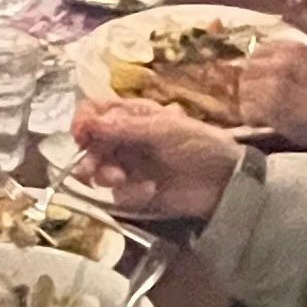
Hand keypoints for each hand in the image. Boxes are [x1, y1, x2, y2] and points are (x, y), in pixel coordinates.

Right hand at [70, 97, 243, 222]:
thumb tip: (87, 124)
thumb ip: (123, 128)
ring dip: (106, 175)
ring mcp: (130, 166)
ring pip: (99, 171)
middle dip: (89, 156)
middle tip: (92, 169)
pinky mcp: (137, 192)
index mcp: (132, 115)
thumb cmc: (199, 144)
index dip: (82, 122)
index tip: (81, 136)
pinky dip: (130, 193)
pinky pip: (118, 194)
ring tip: (122, 179)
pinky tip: (150, 190)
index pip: (94, 112)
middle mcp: (125, 139)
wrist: (225, 182)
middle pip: (90, 145)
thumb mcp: (162, 129)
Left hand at [236, 36, 306, 150]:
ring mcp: (271, 83)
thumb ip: (291, 64)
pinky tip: (264, 122)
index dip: (258, 67)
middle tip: (260, 99)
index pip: (260, 52)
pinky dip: (252, 118)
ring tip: (263, 113)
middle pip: (248, 70)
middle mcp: (279, 62)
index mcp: (293, 49)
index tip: (261, 79)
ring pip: (244, 90)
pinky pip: (247, 110)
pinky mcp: (267, 106)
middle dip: (251, 85)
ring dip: (250, 102)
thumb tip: (268, 70)